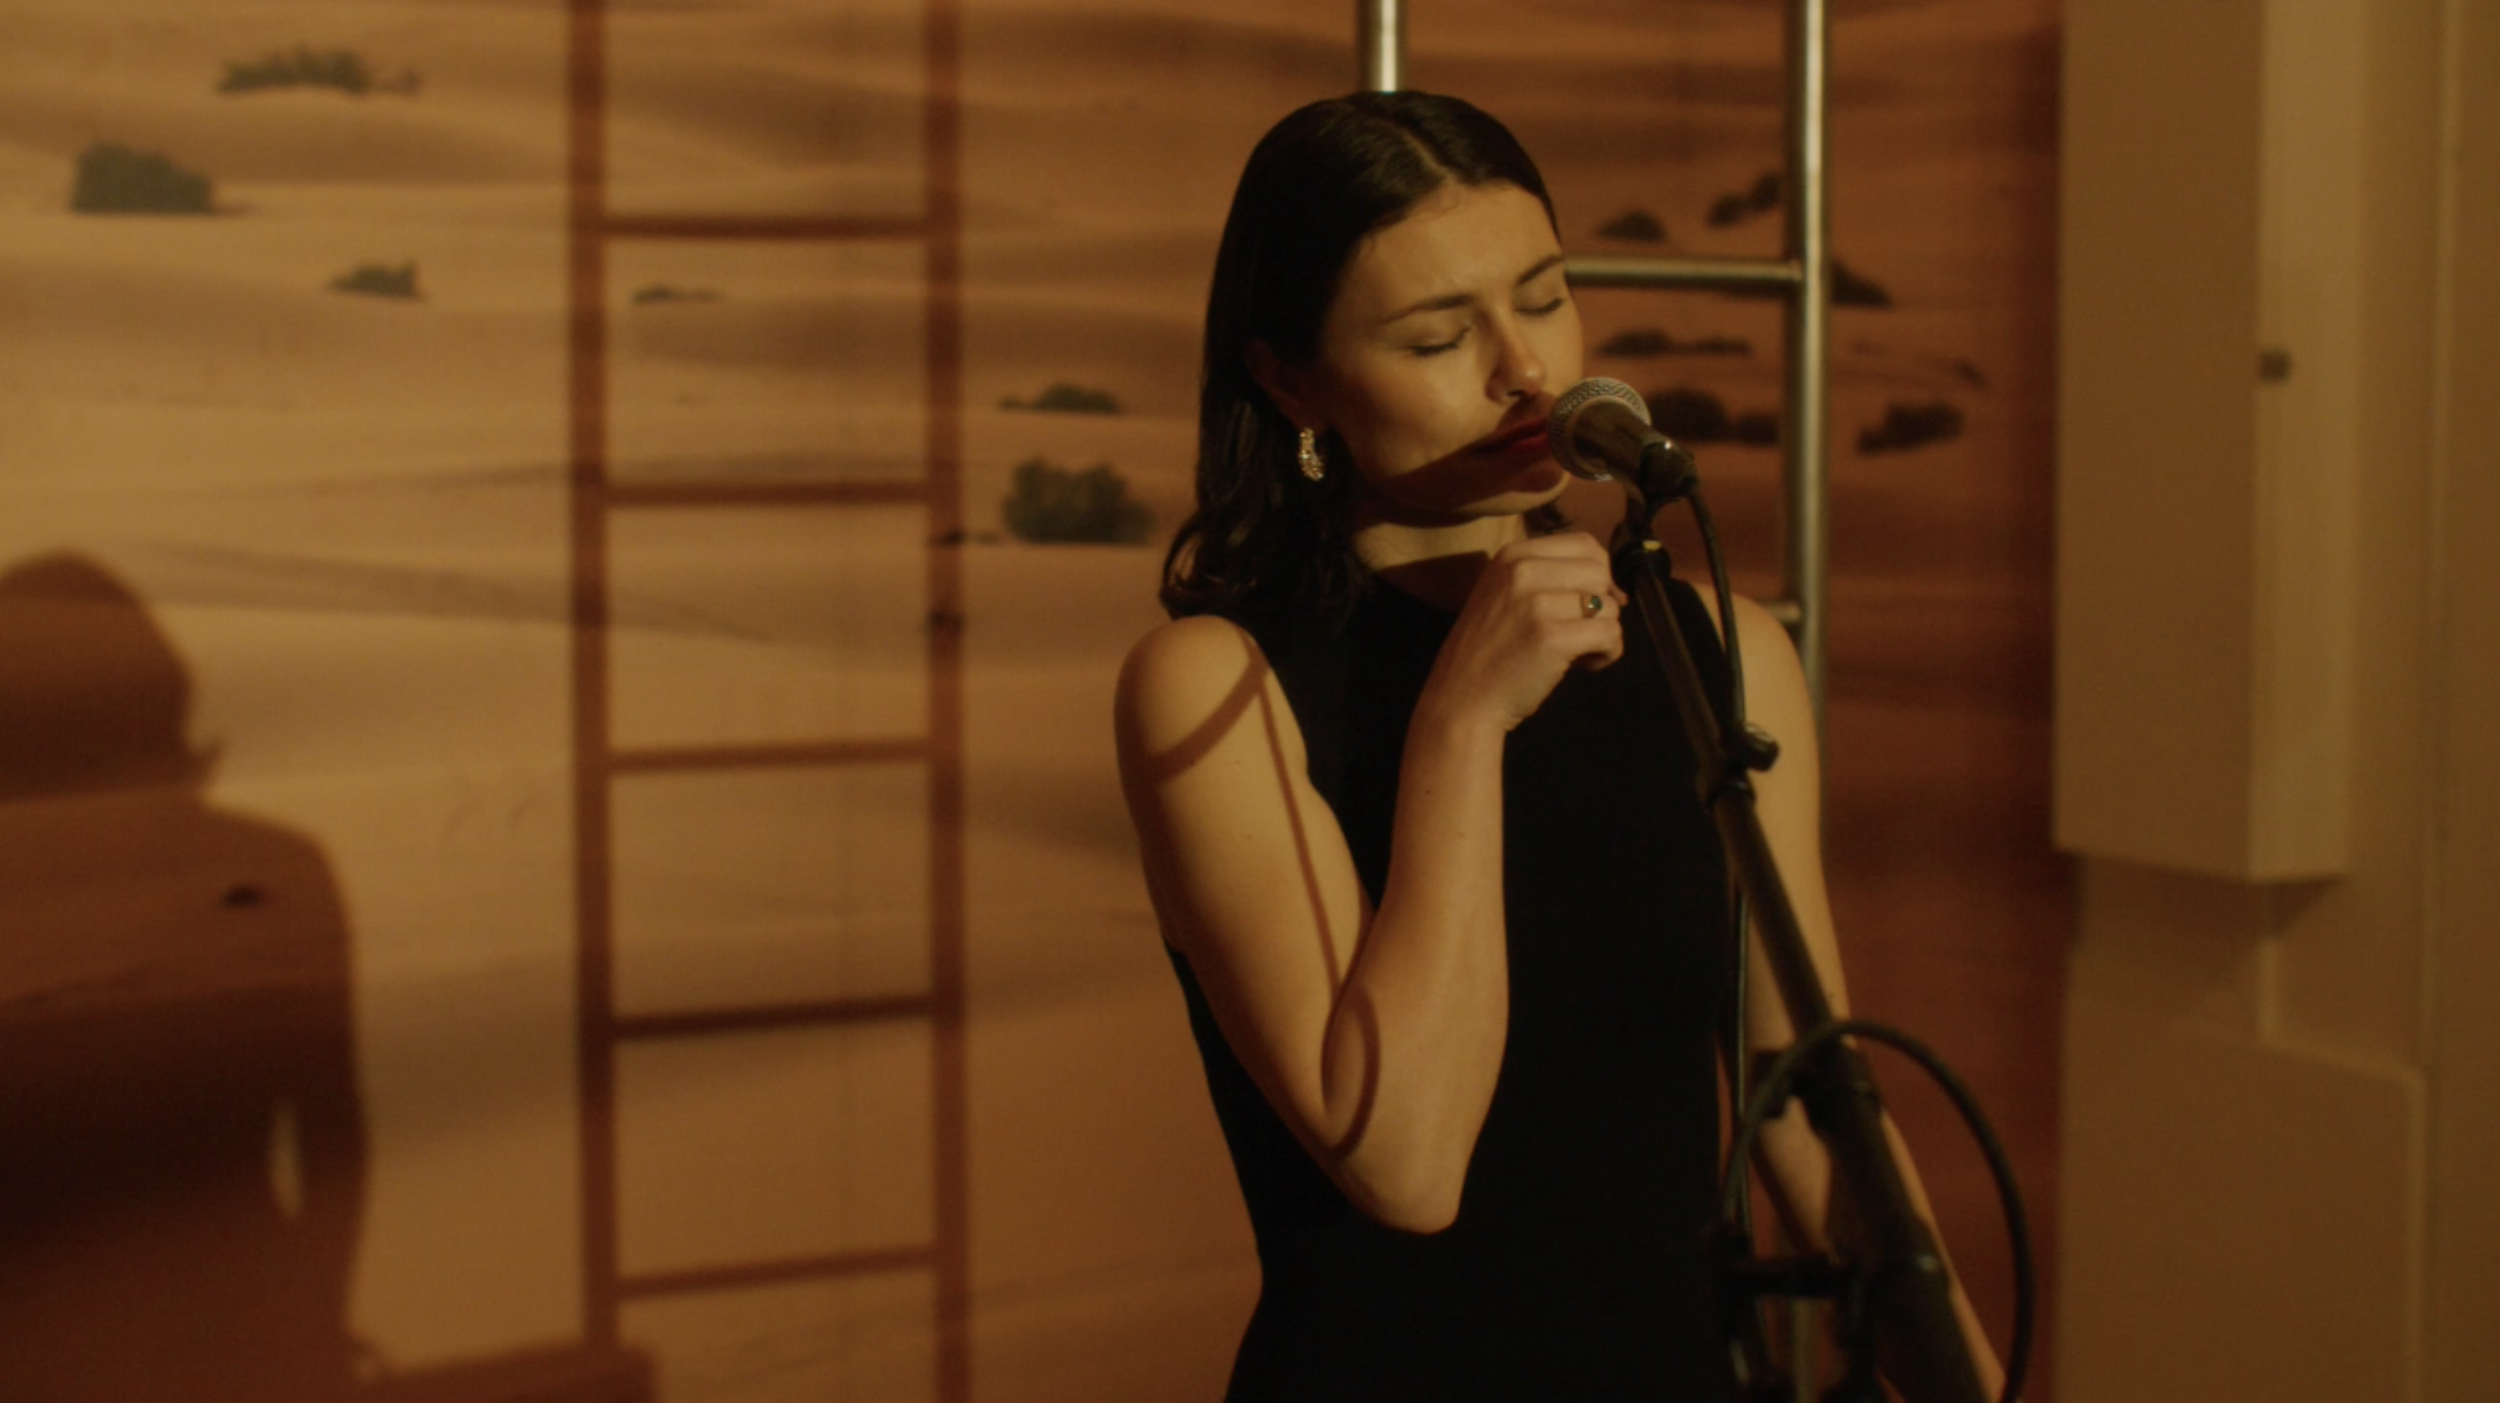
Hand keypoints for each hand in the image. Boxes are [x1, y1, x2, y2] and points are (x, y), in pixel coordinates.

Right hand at [1420, 532, 1625, 734]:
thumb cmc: (1488, 652)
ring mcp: (1536, 603)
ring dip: (1604, 632)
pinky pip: (1611, 634)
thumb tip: (1615, 589)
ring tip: (1576, 652)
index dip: (1599, 575)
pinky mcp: (1552, 637)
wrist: (1461, 699)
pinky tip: (1585, 665)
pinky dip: (1608, 652)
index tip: (1587, 604)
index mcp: (1512, 555)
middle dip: (1602, 603)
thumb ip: (1550, 579)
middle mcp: (1522, 570)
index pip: (1585, 544)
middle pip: (1600, 571)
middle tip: (1579, 631)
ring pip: (1608, 604)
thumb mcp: (1505, 595)